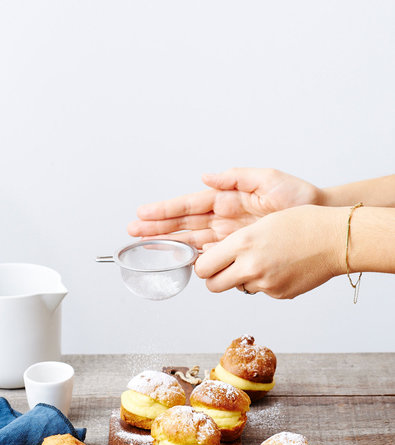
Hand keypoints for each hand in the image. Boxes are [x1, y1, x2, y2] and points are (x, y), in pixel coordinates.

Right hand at [128, 168, 321, 248]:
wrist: (318, 219)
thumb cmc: (297, 197)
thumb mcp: (268, 179)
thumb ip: (236, 178)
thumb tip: (206, 177)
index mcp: (226, 199)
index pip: (189, 205)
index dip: (166, 210)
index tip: (143, 213)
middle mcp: (223, 219)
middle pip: (184, 225)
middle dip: (158, 228)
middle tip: (133, 232)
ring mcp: (228, 236)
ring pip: (192, 241)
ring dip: (169, 244)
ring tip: (145, 246)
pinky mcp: (238, 251)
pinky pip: (211, 256)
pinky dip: (193, 258)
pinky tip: (176, 260)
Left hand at [194, 205, 345, 298]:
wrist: (336, 239)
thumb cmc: (302, 223)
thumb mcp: (261, 223)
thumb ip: (236, 241)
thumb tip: (215, 256)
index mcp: (243, 243)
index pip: (204, 266)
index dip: (203, 266)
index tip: (207, 262)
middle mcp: (250, 266)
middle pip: (212, 286)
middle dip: (214, 279)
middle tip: (222, 270)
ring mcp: (265, 283)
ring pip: (237, 288)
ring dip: (242, 280)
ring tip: (262, 261)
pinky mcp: (278, 294)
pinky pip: (260, 291)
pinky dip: (264, 282)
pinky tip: (280, 266)